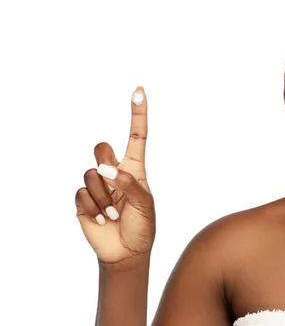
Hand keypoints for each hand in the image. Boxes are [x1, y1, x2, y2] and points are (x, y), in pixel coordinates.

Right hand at [75, 87, 155, 264]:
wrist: (127, 252)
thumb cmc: (142, 225)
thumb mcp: (145, 203)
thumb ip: (129, 183)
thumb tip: (104, 169)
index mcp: (135, 168)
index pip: (136, 136)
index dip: (137, 113)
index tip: (139, 90)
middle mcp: (114, 172)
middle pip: (102, 148)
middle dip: (105, 161)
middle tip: (114, 182)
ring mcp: (97, 185)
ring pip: (91, 174)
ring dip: (104, 196)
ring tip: (114, 212)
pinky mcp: (82, 200)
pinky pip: (81, 193)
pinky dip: (94, 207)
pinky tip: (103, 218)